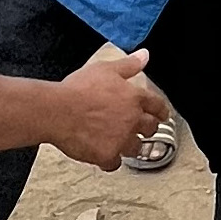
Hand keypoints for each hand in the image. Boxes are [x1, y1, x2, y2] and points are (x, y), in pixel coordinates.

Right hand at [53, 50, 168, 170]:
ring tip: (122, 144)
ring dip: (130, 146)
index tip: (162, 115)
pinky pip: (115, 164)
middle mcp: (132, 120)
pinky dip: (111, 161)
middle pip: (150, 129)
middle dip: (147, 129)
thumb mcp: (106, 69)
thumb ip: (128, 64)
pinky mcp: (107, 155)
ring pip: (136, 148)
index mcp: (134, 98)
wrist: (58, 110)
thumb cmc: (77, 89)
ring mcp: (121, 139)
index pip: (157, 106)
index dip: (161, 111)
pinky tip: (105, 156)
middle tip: (142, 130)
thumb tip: (144, 56)